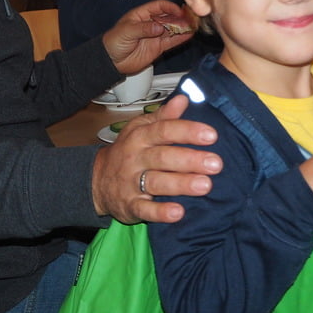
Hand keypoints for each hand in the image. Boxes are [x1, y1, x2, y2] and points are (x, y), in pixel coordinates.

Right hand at [91, 95, 221, 223]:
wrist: (96, 181)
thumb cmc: (127, 151)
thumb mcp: (140, 129)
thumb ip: (163, 117)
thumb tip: (183, 99)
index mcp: (140, 137)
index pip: (164, 130)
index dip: (187, 131)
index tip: (212, 135)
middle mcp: (136, 158)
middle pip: (163, 157)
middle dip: (190, 160)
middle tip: (216, 164)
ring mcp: (131, 183)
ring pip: (157, 182)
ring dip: (181, 184)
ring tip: (205, 185)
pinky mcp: (130, 206)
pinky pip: (145, 210)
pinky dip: (161, 213)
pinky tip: (179, 213)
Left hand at [102, 1, 193, 74]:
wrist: (111, 61)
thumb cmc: (114, 42)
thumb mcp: (126, 32)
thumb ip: (143, 29)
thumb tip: (159, 27)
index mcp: (142, 14)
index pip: (159, 6)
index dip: (170, 7)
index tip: (179, 11)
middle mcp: (151, 23)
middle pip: (169, 16)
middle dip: (180, 16)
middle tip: (191, 17)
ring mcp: (156, 35)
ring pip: (173, 28)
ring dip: (183, 27)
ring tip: (194, 25)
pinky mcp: (158, 47)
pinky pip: (172, 41)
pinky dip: (181, 38)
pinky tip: (189, 35)